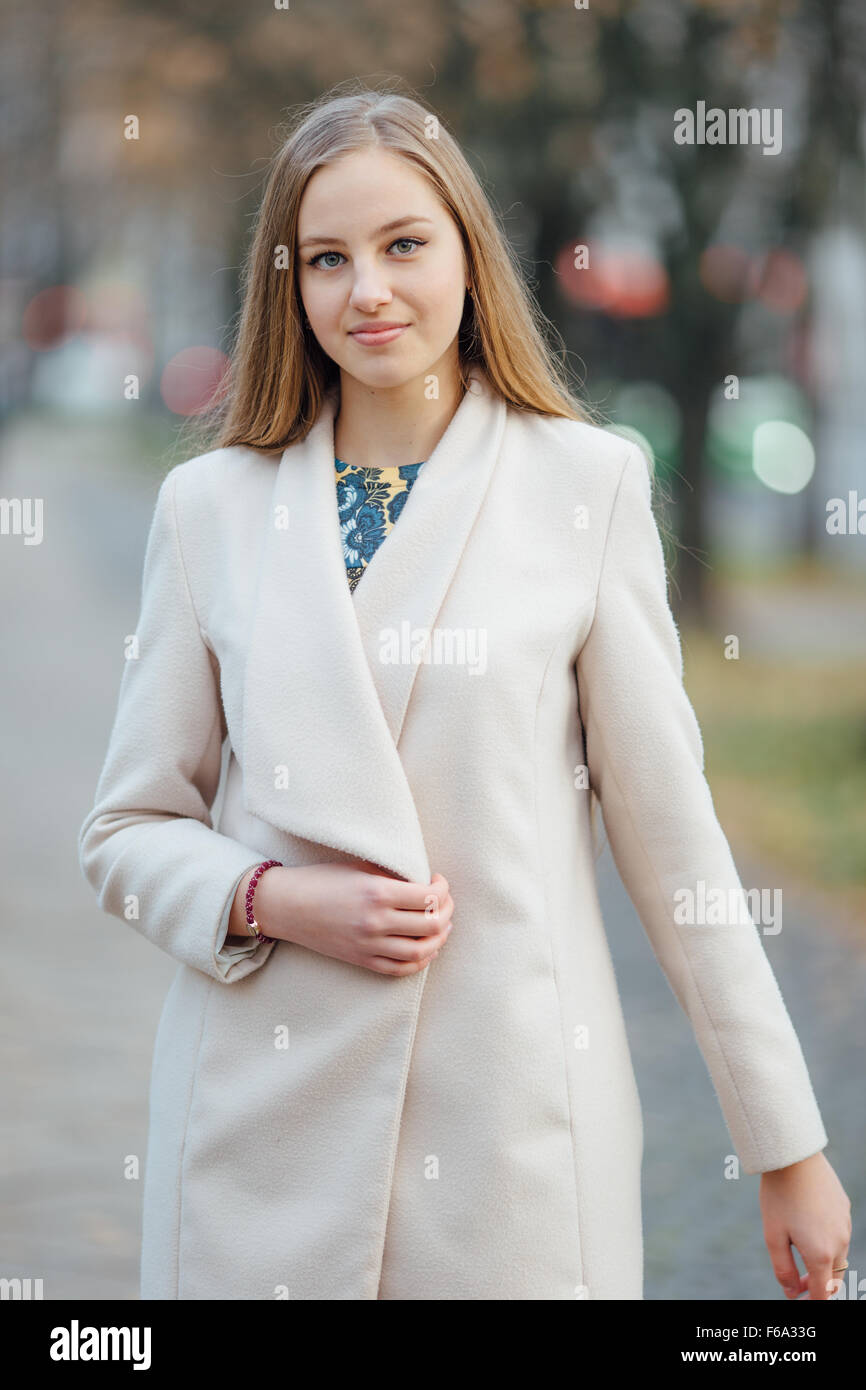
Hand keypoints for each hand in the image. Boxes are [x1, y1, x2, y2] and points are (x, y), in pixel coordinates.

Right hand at [243, 861, 454, 975]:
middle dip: (446, 912)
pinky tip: (426, 948)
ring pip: (421, 951)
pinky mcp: (362, 960)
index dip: (442, 889)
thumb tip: (425, 883)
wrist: (287, 905)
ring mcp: (369, 945)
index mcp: (377, 892)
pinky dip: (420, 961)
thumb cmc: (322, 879)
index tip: (438, 881)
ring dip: (439, 939)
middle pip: (431, 925)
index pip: (429, 896)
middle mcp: (376, 922)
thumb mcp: (360, 868)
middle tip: (445, 902)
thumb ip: (393, 877)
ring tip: (442, 926)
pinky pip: (401, 969)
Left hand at [759, 1151, 851, 1298]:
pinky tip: (807, 1228)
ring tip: (798, 1255)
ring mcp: (844, 1224)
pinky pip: (839, 1233)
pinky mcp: (844, 1207)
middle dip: (817, 1286)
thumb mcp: (773, 1235)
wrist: (795, 1156)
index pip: (822, 1293)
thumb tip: (790, 1291)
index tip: (796, 1299)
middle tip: (795, 1283)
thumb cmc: (779, 1195)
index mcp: (821, 1254)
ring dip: (822, 1263)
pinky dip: (827, 1241)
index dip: (810, 1302)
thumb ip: (783, 1268)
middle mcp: (839, 1241)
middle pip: (834, 1278)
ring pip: (838, 1255)